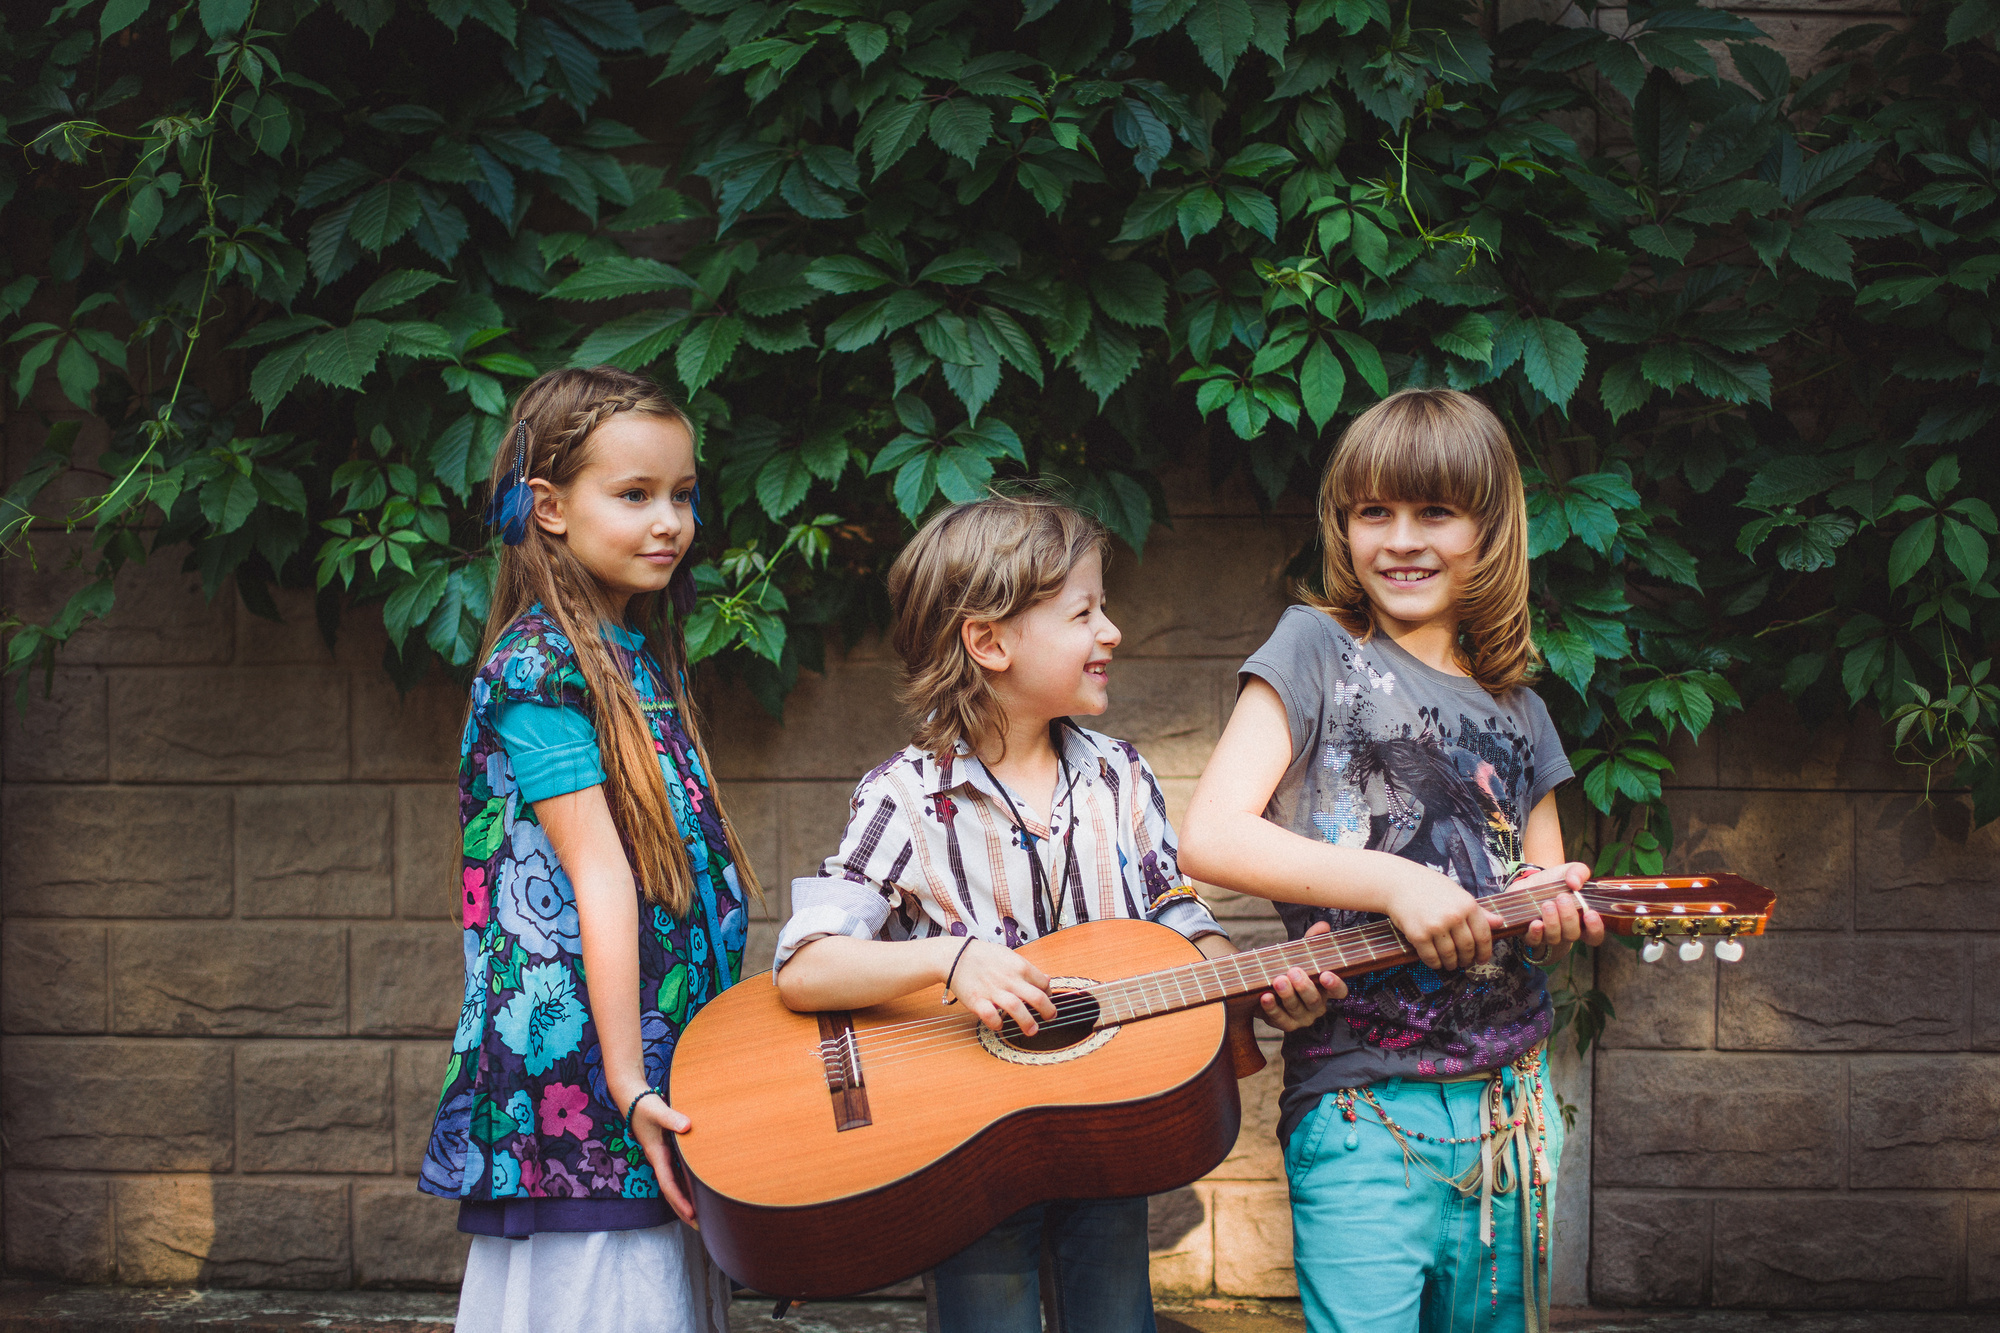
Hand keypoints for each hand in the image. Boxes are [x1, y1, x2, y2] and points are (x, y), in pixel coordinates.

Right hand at [623, 1090, 698, 1225]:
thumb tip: (687, 1126)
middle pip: (671, 1192)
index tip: (692, 1215)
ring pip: (674, 1185)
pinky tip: (696, 1191)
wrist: (631, 1097)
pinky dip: (685, 1185)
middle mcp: (659, 1160)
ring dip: (684, 1200)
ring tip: (700, 1217)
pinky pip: (677, 1173)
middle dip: (682, 1210)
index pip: (669, 1184)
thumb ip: (671, 1118)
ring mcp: (661, 1157)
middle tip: (699, 1227)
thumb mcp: (658, 1110)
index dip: (680, 1201)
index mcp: (657, 1155)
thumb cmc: (644, 1104)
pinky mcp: (665, 1150)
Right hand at [944, 938, 1058, 1034]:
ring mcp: (993, 991)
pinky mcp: (977, 1000)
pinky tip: (999, 1025)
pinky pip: (990, 1016)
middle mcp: (1009, 979)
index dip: (1049, 994)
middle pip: (1036, 998)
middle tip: (1050, 1018)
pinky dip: (997, 1024)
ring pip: (1017, 1009)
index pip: (1043, 983)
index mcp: (1019, 966)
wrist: (954, 956)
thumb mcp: (1009, 955)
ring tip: (1032, 1030)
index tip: (1046, 1000)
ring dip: (1027, 1023)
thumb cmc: (983, 955)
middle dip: (1048, 1011)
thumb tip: (1047, 979)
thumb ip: (1028, 969)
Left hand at [1255, 921, 1345, 1032]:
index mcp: (1326, 990)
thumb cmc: (1291, 969)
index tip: (1326, 974)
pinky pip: (1278, 1018)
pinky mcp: (1283, 1023)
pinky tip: (1265, 996)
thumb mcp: (1301, 954)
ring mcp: (1301, 1017)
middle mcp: (1316, 1006)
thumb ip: (1312, 940)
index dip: (1335, 984)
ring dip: (1287, 995)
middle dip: (1305, 987)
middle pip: (1315, 1001)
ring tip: (1278, 980)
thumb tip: (1323, 925)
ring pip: (1296, 1009)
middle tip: (1294, 972)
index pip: (1339, 991)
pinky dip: (1271, 1008)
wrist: (1267, 986)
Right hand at [1383, 864, 1502, 971]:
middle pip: (1467, 948)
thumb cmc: (1429, 887)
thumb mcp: (1457, 894)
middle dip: (1467, 959)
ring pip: (1450, 955)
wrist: (1397, 882)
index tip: (1482, 959)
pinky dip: (1435, 963)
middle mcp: (1454, 916)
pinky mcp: (1418, 935)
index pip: (1483, 935)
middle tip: (1464, 962)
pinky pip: (1431, 957)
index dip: (1485, 951)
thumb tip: (1500, 923)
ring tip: (1451, 964)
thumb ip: (1479, 911)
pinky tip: (1436, 962)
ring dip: (1451, 964)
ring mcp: (1436, 926)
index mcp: (1467, 904)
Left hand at [1520, 862, 1603, 964]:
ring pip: (1554, 938)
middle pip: (1572, 934)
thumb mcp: (1569, 871)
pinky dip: (1536, 933)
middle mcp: (1566, 931)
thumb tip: (1575, 883)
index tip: (1590, 913)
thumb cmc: (1555, 881)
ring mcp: (1549, 935)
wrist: (1529, 883)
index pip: (1594, 935)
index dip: (1595, 928)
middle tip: (1563, 898)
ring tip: (1548, 904)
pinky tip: (1536, 923)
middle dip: (1569, 917)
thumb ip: (1578, 872)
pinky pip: (1534, 941)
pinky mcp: (1531, 935)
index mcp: (1582, 920)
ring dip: (1552, 922)